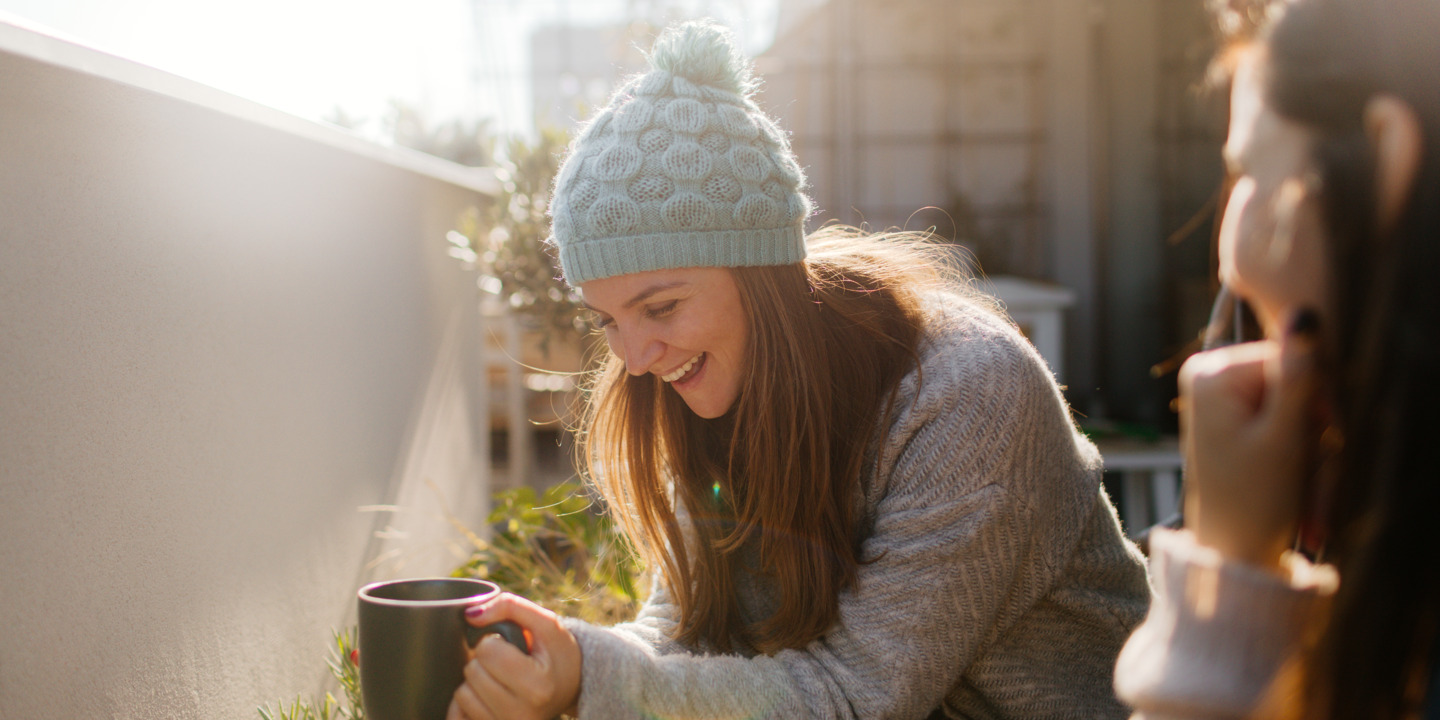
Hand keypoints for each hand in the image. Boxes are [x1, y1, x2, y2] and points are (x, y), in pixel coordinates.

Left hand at [449, 593, 581, 719]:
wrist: (571, 688)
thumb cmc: (557, 653)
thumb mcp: (546, 622)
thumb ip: (510, 607)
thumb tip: (471, 615)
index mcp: (538, 686)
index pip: (487, 651)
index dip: (493, 641)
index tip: (510, 648)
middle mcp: (522, 714)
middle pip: (472, 672)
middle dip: (483, 661)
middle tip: (505, 664)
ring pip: (462, 695)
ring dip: (475, 682)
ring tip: (499, 680)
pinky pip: (456, 716)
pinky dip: (466, 703)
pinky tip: (486, 697)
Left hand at [1178, 314, 1321, 568]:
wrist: (1235, 549)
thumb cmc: (1256, 500)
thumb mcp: (1286, 435)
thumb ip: (1298, 373)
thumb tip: (1305, 311)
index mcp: (1212, 371)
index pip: (1294, 358)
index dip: (1317, 399)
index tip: (1316, 438)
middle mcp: (1208, 373)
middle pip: (1294, 379)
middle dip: (1312, 424)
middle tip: (1302, 467)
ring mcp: (1218, 394)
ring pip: (1295, 402)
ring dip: (1309, 442)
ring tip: (1294, 478)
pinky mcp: (1232, 414)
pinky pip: (1284, 418)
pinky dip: (1299, 447)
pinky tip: (1292, 476)